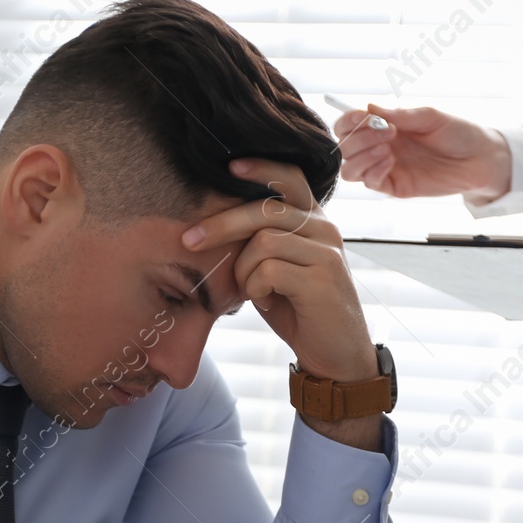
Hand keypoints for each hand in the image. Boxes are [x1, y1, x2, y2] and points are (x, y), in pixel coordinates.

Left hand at [183, 159, 381, 449]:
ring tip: (248, 289)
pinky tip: (262, 300)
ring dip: (242, 269)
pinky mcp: (323, 279)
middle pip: (265, 209)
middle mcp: (325, 229)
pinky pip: (269, 269)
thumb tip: (211, 225)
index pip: (290, 177)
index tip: (229, 166)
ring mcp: (327, 252)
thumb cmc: (298, 309)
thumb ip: (258, 243)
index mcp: (313, 221)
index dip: (260, 167)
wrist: (334, 356)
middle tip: (188, 240)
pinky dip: (254, 287)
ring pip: (263, 241)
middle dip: (220, 224)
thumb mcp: (276, 269)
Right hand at [334, 104, 511, 199]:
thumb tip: (369, 108)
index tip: (363, 117)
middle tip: (386, 133)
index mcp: (384, 126)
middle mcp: (379, 147)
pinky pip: (369, 182)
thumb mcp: (429, 116)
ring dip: (361, 157)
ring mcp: (384, 168)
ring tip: (387, 150)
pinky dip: (373, 171)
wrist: (479, 159)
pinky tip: (389, 162)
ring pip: (349, 169)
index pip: (349, 124)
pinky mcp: (393, 187)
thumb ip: (399, 114)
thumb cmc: (457, 133)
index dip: (348, 120)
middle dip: (358, 138)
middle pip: (344, 147)